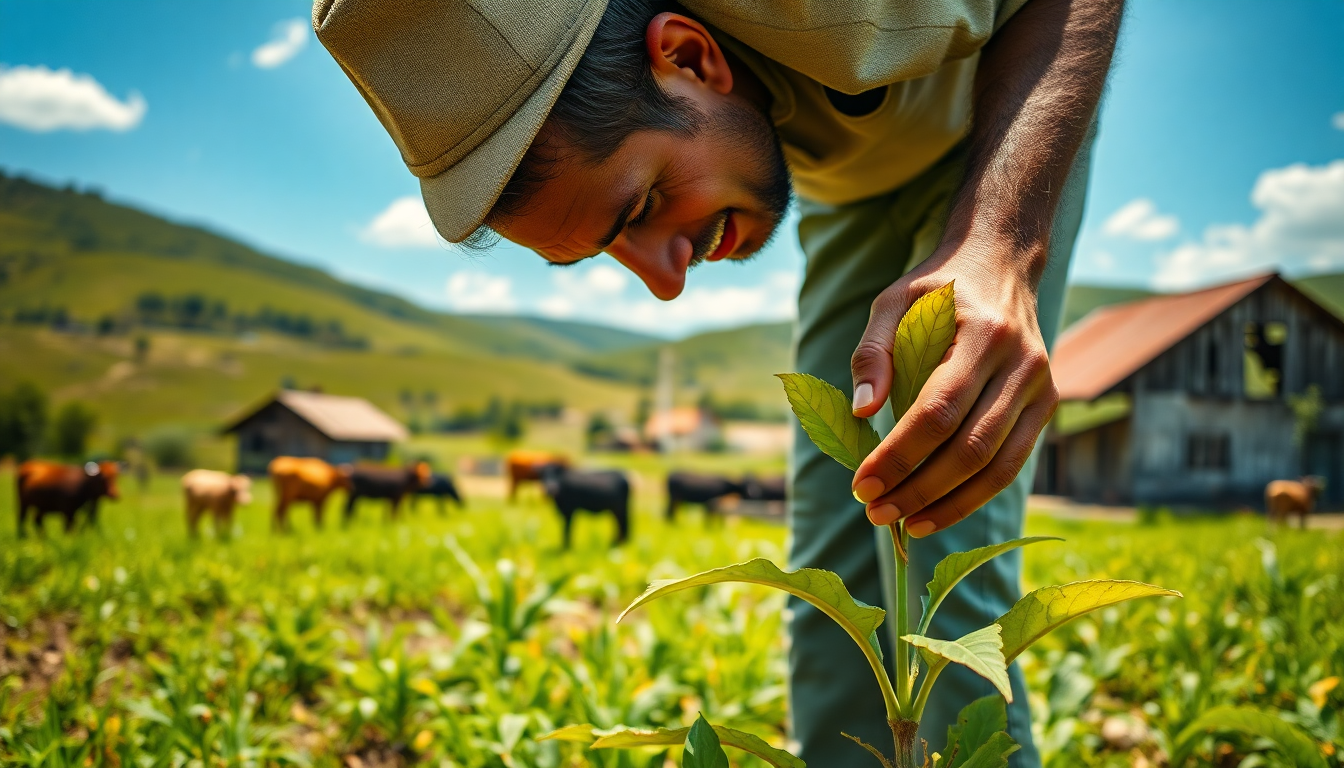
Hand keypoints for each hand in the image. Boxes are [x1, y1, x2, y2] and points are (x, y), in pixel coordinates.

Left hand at [848, 243, 1058, 537]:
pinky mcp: (1047, 406)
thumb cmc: (938, 286)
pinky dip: (975, 496)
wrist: (1002, 262)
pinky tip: (937, 513)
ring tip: (904, 525)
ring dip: (948, 504)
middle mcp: (1022, 364)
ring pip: (997, 466)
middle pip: (969, 447)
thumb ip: (873, 352)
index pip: (938, 411)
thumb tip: (863, 413)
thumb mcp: (893, 300)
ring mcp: (1042, 388)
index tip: (861, 484)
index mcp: (984, 335)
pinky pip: (1012, 464)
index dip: (899, 455)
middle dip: (919, 489)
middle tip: (874, 513)